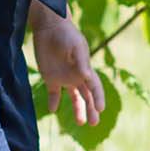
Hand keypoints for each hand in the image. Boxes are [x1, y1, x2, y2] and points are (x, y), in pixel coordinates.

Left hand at [30, 5, 104, 124]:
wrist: (49, 27)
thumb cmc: (66, 34)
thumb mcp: (76, 46)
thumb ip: (81, 61)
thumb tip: (86, 76)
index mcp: (86, 70)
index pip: (95, 88)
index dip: (98, 98)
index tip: (100, 109)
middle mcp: (77, 76)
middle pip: (87, 97)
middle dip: (91, 110)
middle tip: (94, 123)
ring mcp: (64, 78)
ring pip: (73, 98)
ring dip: (77, 110)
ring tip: (80, 123)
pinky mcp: (50, 78)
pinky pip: (54, 94)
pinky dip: (53, 102)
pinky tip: (52, 109)